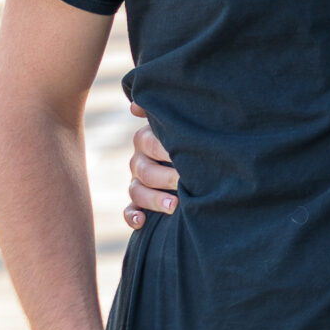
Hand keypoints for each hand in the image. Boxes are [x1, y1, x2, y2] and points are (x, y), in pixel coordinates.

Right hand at [123, 103, 180, 230]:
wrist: (201, 162)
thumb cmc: (192, 137)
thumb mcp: (181, 124)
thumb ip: (162, 115)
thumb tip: (134, 107)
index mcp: (147, 140)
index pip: (147, 143)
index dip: (163, 149)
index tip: (181, 156)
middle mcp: (140, 160)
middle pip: (144, 170)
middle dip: (165, 177)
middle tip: (184, 181)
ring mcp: (138, 182)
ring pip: (136, 191)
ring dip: (153, 199)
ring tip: (174, 205)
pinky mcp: (139, 203)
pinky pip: (128, 211)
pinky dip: (132, 216)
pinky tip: (141, 222)